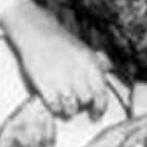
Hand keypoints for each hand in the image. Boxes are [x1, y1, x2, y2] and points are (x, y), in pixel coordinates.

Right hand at [0, 0, 108, 118]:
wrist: (36, 33)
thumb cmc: (60, 42)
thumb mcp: (84, 49)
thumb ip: (99, 61)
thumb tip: (109, 70)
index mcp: (89, 63)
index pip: (101, 93)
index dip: (101, 106)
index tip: (97, 112)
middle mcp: (77, 73)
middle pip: (86, 101)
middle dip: (82, 103)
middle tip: (77, 99)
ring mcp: (60, 81)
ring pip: (71, 108)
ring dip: (69, 108)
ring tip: (65, 100)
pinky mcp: (45, 86)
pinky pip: (55, 107)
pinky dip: (56, 107)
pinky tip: (54, 99)